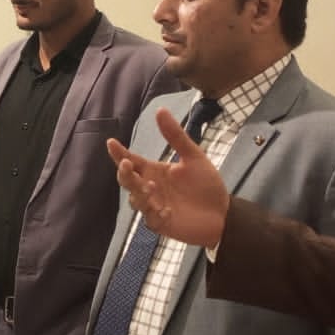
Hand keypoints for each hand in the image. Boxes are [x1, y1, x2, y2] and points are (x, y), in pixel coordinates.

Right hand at [107, 108, 230, 247]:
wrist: (222, 213)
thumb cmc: (206, 184)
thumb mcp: (194, 157)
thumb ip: (176, 136)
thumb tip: (160, 110)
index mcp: (154, 171)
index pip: (131, 160)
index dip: (119, 153)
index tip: (111, 142)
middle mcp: (149, 188)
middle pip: (127, 180)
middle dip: (124, 174)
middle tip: (129, 166)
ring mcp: (153, 206)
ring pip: (135, 201)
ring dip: (140, 194)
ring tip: (152, 188)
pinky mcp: (161, 224)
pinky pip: (151, 220)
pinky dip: (156, 214)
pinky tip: (168, 211)